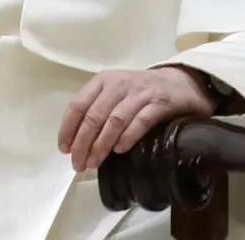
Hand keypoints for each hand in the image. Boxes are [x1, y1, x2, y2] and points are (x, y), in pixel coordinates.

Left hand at [57, 66, 215, 171]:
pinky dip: (128, 136)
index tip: (64, 149)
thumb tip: (74, 142)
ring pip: (114, 120)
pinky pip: (141, 121)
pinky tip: (119, 150)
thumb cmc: (140, 92)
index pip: (78, 104)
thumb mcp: (115, 92)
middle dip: (83, 143)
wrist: (180, 83)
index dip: (68, 128)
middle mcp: (119, 84)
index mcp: (103, 80)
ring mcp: (140, 93)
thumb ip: (96, 109)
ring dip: (101, 144)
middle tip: (78, 164)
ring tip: (94, 162)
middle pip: (94, 116)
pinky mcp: (160, 102)